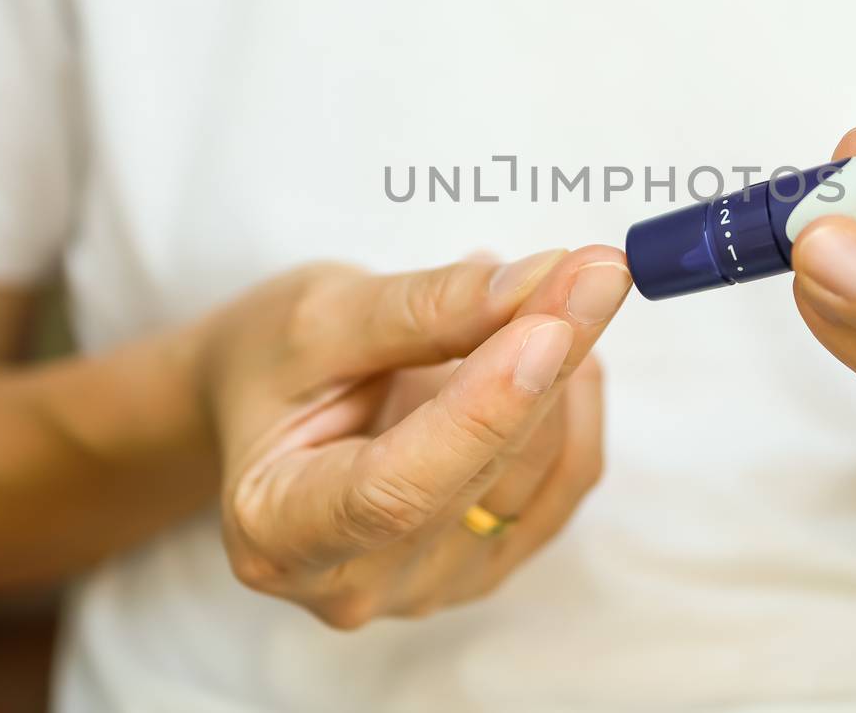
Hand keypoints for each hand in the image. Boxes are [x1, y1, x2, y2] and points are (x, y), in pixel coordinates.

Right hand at [192, 246, 630, 627]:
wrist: (260, 410)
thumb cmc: (264, 363)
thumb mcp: (317, 315)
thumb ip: (423, 307)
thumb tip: (538, 282)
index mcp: (277, 533)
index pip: (395, 491)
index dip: (482, 411)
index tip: (548, 324)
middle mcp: (353, 586)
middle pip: (481, 474)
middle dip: (548, 359)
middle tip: (595, 267)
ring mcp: (427, 588)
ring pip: (538, 476)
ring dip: (563, 371)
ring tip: (533, 290)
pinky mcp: (484, 568)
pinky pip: (564, 484)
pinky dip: (572, 404)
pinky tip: (551, 342)